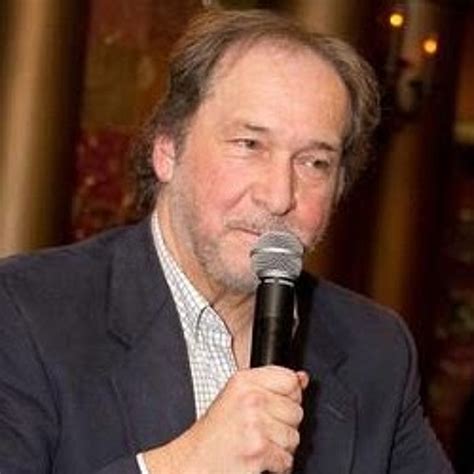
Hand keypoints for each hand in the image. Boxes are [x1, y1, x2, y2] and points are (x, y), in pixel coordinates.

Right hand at [143, 366, 308, 473]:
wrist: (195, 461)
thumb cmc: (215, 432)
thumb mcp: (237, 396)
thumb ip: (270, 384)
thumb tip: (302, 378)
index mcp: (244, 381)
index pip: (290, 379)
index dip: (288, 395)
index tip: (275, 404)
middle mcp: (250, 399)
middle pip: (296, 410)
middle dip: (284, 424)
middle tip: (260, 428)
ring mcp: (255, 425)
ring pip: (294, 436)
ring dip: (280, 446)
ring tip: (258, 443)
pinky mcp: (259, 450)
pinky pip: (287, 458)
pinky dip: (277, 464)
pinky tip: (259, 457)